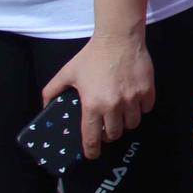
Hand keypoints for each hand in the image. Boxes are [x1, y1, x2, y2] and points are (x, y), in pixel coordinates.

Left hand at [43, 33, 154, 160]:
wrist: (119, 39)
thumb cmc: (91, 57)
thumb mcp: (67, 73)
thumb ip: (51, 91)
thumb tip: (45, 107)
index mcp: (93, 105)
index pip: (92, 137)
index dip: (92, 150)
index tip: (92, 154)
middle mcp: (114, 105)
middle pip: (115, 133)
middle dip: (109, 134)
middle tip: (106, 127)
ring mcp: (133, 98)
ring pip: (133, 123)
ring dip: (126, 122)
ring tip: (121, 114)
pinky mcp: (147, 90)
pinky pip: (146, 109)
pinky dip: (140, 109)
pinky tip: (134, 101)